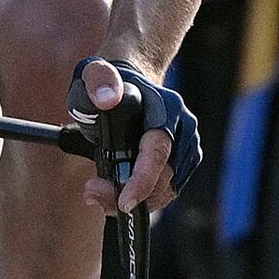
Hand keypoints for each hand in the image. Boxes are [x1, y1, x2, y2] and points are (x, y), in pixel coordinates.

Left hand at [72, 55, 201, 217]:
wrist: (127, 83)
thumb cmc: (107, 83)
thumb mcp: (94, 75)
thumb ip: (98, 81)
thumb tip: (107, 99)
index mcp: (167, 109)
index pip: (158, 151)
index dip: (142, 180)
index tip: (123, 202)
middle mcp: (183, 129)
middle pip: (163, 178)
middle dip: (129, 195)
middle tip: (92, 194)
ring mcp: (187, 147)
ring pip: (166, 190)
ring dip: (135, 201)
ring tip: (99, 194)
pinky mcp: (182, 163)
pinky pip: (166, 191)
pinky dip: (143, 198)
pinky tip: (117, 193)